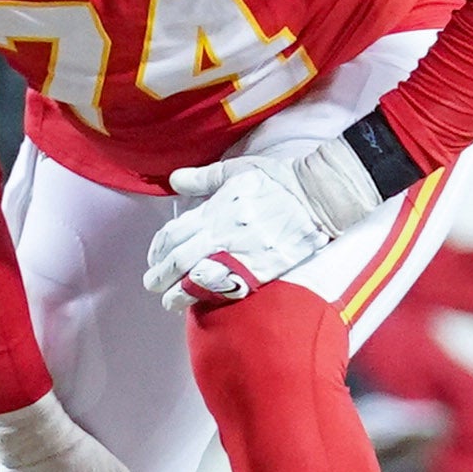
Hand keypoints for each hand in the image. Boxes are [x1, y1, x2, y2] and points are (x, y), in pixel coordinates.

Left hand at [140, 138, 383, 309]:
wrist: (319, 196)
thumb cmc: (280, 180)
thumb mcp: (238, 169)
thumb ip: (204, 177)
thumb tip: (175, 180)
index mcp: (216, 210)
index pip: (173, 234)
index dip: (158, 249)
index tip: (155, 258)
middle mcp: (224, 234)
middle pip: (179, 260)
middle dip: (160, 276)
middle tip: (153, 284)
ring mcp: (242, 254)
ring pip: (199, 279)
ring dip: (181, 293)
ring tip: (172, 301)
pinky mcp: (263, 269)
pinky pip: (230, 288)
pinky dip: (212, 296)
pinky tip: (203, 302)